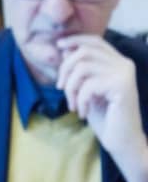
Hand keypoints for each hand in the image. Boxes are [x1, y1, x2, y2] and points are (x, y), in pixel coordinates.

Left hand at [57, 34, 147, 181]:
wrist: (121, 141)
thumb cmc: (104, 116)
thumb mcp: (87, 89)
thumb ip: (80, 69)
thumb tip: (65, 50)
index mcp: (118, 62)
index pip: (95, 41)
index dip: (75, 40)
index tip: (58, 46)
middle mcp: (124, 64)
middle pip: (84, 52)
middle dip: (65, 69)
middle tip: (61, 88)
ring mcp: (124, 74)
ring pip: (82, 68)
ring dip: (71, 88)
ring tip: (73, 104)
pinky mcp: (121, 86)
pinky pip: (87, 85)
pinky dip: (79, 100)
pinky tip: (82, 112)